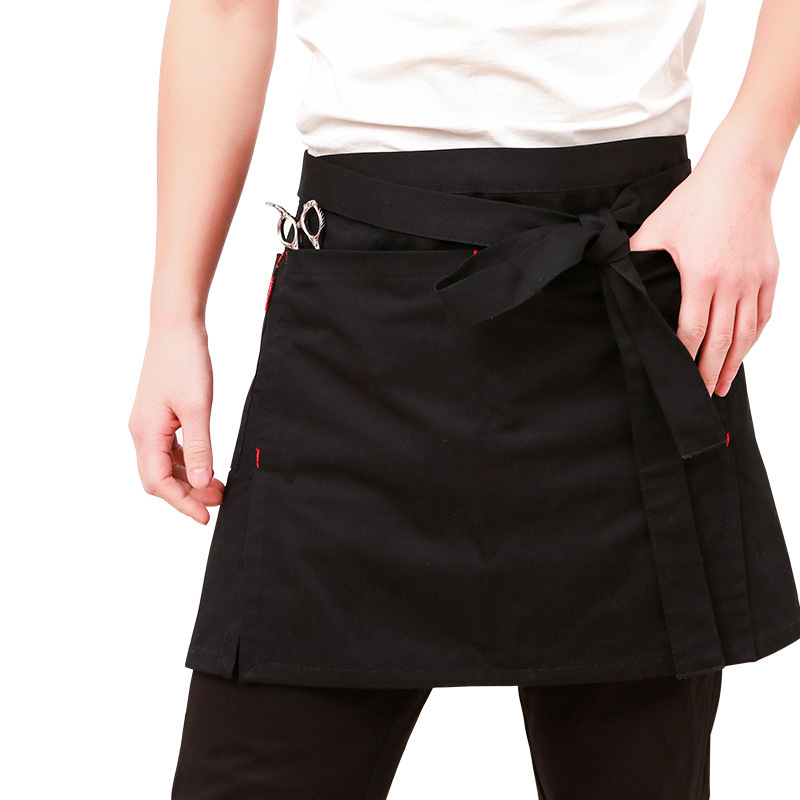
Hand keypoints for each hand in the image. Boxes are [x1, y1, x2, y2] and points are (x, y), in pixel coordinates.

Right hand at [129, 318, 224, 523]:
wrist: (176, 327)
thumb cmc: (185, 362)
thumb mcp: (197, 408)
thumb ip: (199, 447)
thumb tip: (199, 482)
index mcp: (146, 433)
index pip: (158, 483)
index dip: (182, 503)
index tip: (206, 516)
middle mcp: (141, 432)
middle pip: (157, 479)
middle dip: (186, 494)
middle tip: (218, 500)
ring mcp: (148, 424)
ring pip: (164, 465)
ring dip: (188, 479)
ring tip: (218, 486)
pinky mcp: (158, 416)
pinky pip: (168, 449)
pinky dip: (186, 462)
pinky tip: (205, 464)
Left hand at [628, 139, 778, 396]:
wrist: (740, 175)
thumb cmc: (694, 201)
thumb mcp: (656, 229)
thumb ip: (636, 258)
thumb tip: (614, 279)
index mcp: (701, 275)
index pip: (691, 330)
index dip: (683, 356)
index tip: (675, 376)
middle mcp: (732, 282)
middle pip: (721, 340)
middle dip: (707, 371)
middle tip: (698, 395)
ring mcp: (754, 278)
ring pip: (745, 333)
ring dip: (733, 363)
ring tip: (721, 385)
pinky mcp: (770, 272)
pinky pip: (763, 315)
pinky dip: (753, 339)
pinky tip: (742, 353)